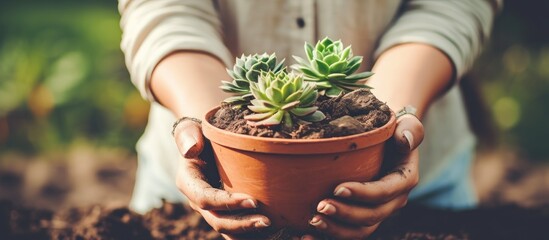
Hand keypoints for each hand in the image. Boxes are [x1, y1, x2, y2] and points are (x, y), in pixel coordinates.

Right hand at [173, 119, 270, 238]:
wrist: (205, 142)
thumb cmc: (199, 133)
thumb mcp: (189, 129)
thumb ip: (187, 135)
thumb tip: (191, 150)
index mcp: (189, 183)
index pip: (206, 199)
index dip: (228, 203)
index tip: (253, 201)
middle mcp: (199, 201)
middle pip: (218, 220)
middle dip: (242, 223)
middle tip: (267, 220)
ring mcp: (212, 209)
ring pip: (227, 229)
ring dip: (248, 231)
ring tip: (270, 226)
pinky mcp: (225, 211)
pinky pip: (236, 228)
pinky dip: (251, 232)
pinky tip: (272, 230)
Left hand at [303, 114, 423, 238]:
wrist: (386, 139)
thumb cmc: (394, 129)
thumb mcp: (407, 124)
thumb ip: (410, 130)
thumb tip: (403, 140)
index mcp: (403, 180)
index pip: (384, 192)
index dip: (362, 194)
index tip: (338, 188)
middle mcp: (392, 201)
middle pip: (371, 216)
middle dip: (345, 214)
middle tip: (320, 206)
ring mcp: (377, 211)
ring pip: (360, 230)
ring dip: (336, 230)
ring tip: (313, 221)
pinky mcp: (361, 216)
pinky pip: (346, 233)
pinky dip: (327, 237)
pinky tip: (305, 237)